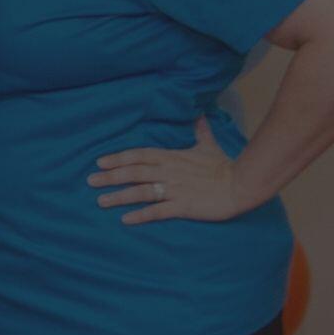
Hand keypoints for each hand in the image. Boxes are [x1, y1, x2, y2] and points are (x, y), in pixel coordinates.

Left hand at [92, 118, 263, 223]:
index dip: (118, 158)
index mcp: (172, 157)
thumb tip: (200, 114)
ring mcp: (176, 189)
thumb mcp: (209, 145)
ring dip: (120, 196)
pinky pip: (158, 211)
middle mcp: (169, 172)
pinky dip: (141, 215)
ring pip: (141, 192)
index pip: (139, 155)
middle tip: (90, 181)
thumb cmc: (224, 166)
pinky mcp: (184, 206)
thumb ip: (200, 131)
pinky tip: (125, 219)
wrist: (242, 184)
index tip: (99, 161)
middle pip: (134, 172)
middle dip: (110, 177)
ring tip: (101, 201)